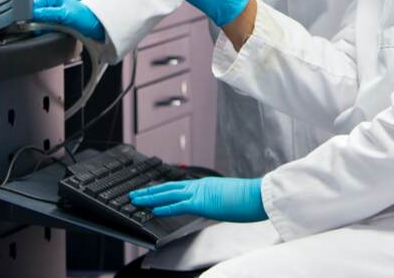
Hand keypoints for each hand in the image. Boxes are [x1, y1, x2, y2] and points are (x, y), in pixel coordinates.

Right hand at [31, 0, 105, 42]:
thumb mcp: (65, 14)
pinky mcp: (54, 22)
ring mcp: (52, 13)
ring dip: (41, 26)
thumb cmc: (84, 17)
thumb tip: (34, 14)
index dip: (32, 13)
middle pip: (35, 13)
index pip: (35, 3)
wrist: (94, 26)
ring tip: (50, 28)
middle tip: (42, 27)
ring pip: (38, 21)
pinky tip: (50, 31)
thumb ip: (48, 13)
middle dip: (36, 21)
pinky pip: (43, 27)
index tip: (32, 21)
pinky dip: (45, 30)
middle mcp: (51, 3)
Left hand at [130, 177, 265, 222]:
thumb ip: (218, 199)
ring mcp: (200, 193)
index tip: (151, 192)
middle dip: (150, 191)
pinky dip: (164, 206)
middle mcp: (200, 186)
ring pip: (168, 193)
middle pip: (169, 187)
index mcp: (206, 185)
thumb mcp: (228, 197)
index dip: (163, 189)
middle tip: (135, 194)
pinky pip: (178, 205)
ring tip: (136, 199)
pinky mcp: (202, 202)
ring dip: (150, 197)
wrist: (258, 195)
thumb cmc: (249, 197)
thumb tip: (216, 204)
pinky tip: (153, 208)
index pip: (179, 187)